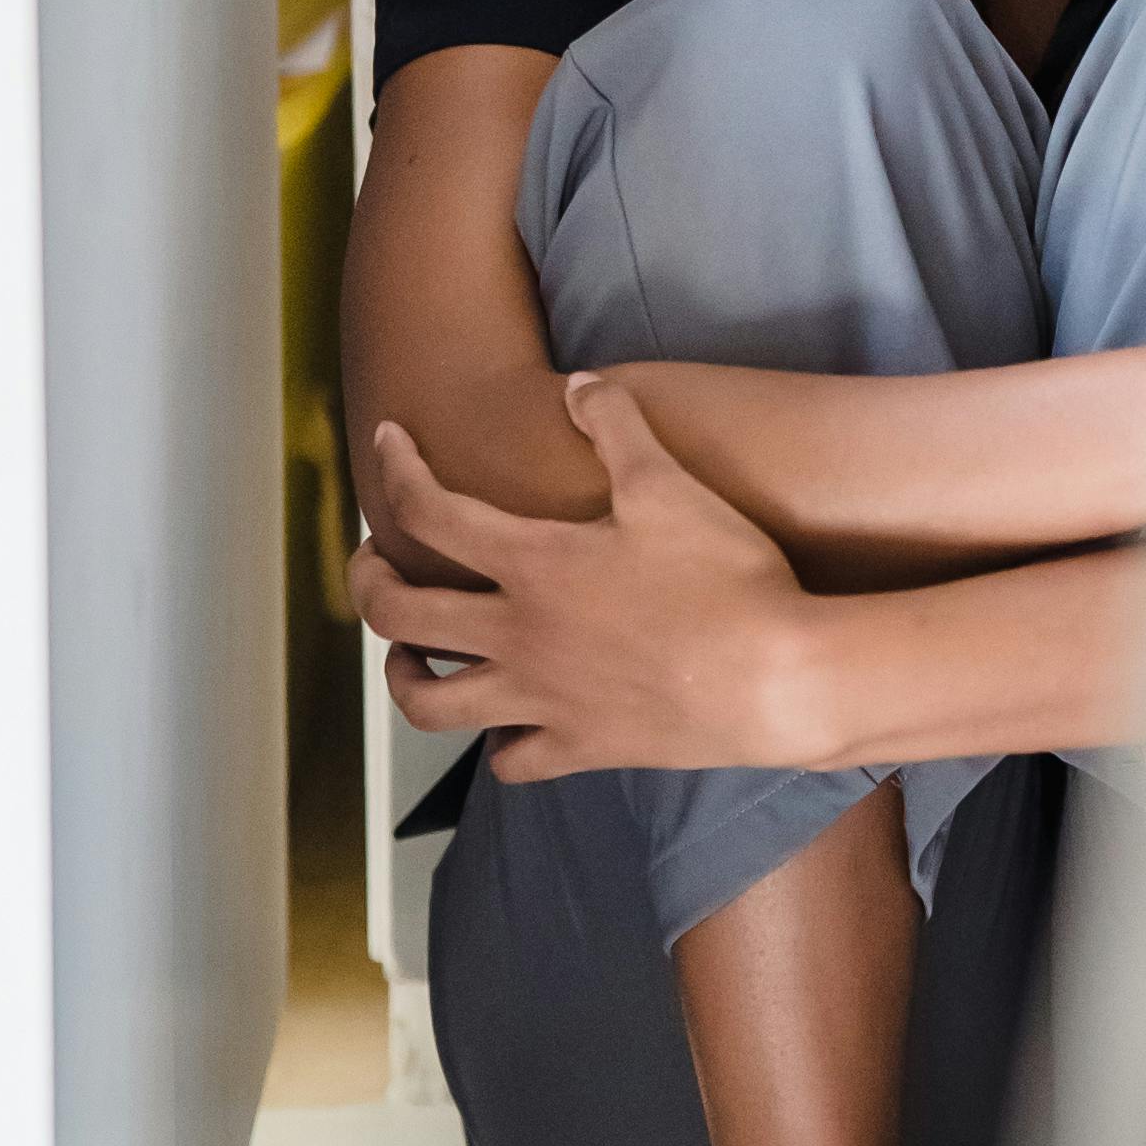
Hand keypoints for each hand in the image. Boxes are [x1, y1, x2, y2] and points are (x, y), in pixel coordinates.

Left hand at [360, 376, 811, 780]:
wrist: (778, 679)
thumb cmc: (727, 578)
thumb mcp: (671, 485)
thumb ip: (617, 425)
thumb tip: (576, 384)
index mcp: (533, 565)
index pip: (430, 512)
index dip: (396, 471)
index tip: (387, 444)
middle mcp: (519, 636)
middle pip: (401, 615)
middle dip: (368, 582)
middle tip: (370, 561)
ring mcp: (544, 701)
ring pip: (433, 705)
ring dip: (405, 678)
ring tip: (410, 658)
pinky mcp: (582, 749)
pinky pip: (512, 761)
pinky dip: (500, 745)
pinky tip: (510, 727)